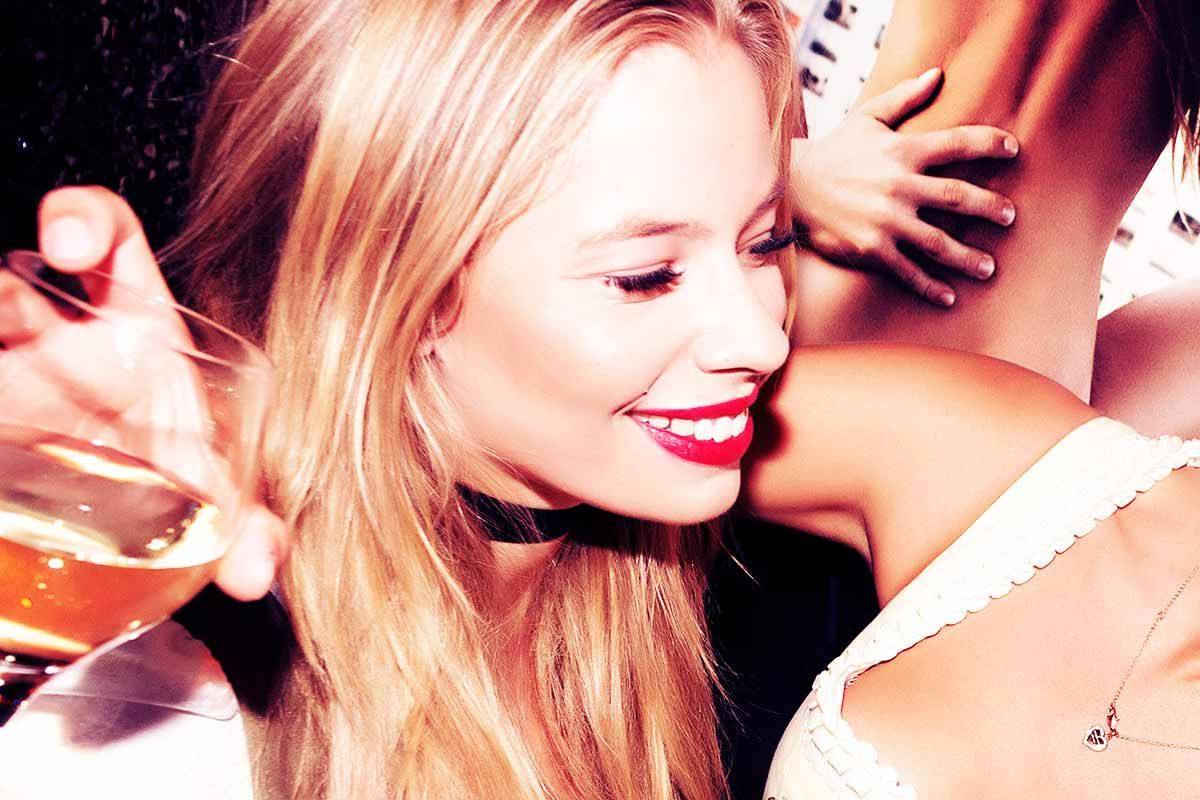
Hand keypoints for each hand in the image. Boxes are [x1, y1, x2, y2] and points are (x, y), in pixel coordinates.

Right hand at [24, 186, 285, 600]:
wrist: (113, 528)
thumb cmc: (167, 478)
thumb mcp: (204, 494)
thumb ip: (241, 528)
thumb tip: (256, 573)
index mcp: (131, 326)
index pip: (105, 238)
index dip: (82, 218)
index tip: (67, 244)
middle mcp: (57, 337)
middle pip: (13, 289)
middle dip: (3, 301)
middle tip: (7, 317)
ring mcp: (11, 370)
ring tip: (7, 411)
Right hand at [791, 67, 1018, 305]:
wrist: (791, 188)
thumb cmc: (833, 151)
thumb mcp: (866, 118)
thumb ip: (904, 98)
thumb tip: (938, 74)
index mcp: (903, 151)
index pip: (958, 144)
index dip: (990, 144)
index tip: (1014, 150)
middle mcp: (899, 186)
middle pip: (958, 197)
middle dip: (990, 207)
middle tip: (1010, 216)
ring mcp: (886, 221)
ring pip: (939, 242)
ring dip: (968, 257)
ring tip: (988, 267)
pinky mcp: (871, 249)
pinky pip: (908, 271)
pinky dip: (930, 286)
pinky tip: (949, 296)